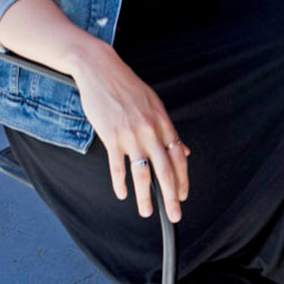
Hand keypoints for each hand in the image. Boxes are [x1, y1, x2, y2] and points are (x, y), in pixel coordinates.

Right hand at [67, 39, 189, 220]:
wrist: (99, 68)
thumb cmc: (126, 85)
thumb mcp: (153, 103)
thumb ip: (168, 129)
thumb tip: (184, 150)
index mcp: (162, 121)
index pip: (179, 157)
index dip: (182, 180)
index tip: (183, 195)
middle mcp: (150, 130)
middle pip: (165, 171)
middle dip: (171, 197)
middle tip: (175, 215)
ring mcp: (130, 134)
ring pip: (142, 174)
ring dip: (145, 197)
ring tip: (146, 211)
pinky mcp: (111, 136)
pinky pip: (117, 167)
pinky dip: (120, 184)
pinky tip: (122, 193)